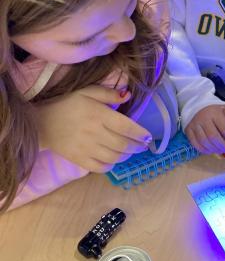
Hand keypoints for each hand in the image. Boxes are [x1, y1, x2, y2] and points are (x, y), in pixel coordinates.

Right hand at [36, 85, 151, 172]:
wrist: (41, 122)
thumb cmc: (67, 105)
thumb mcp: (87, 92)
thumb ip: (108, 93)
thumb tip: (128, 95)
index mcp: (98, 114)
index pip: (125, 126)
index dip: (140, 133)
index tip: (148, 137)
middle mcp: (94, 132)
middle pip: (122, 144)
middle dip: (136, 147)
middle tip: (142, 145)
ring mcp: (85, 148)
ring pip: (114, 157)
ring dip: (126, 156)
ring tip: (129, 152)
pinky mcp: (78, 159)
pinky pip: (100, 167)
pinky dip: (110, 165)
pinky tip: (113, 160)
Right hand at [185, 104, 224, 153]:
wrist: (198, 105)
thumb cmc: (215, 110)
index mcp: (215, 113)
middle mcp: (203, 119)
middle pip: (213, 137)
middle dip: (223, 146)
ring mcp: (194, 125)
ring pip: (204, 141)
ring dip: (214, 149)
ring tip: (220, 151)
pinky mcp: (188, 130)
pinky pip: (195, 144)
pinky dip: (204, 150)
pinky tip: (210, 151)